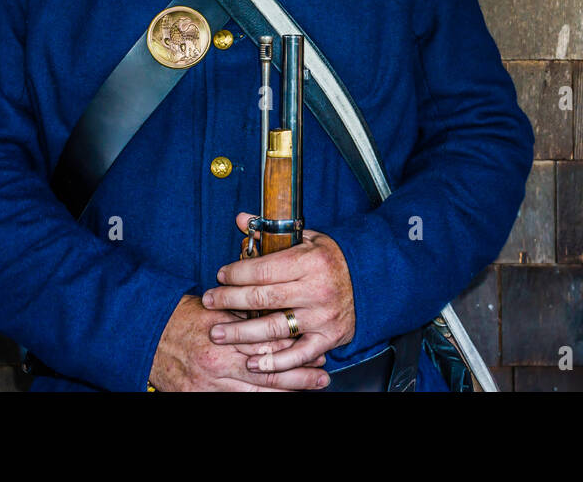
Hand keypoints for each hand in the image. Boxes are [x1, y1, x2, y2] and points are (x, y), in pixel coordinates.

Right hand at [148, 294, 328, 390]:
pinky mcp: (199, 397)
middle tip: (323, 377)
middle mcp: (219, 365)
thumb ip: (244, 314)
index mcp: (224, 337)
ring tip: (310, 389)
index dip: (296, 348)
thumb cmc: (181, 317)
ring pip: (257, 394)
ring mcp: (209, 386)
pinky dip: (261, 401)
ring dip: (287, 393)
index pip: (269, 345)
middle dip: (300, 377)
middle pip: (269, 375)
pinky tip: (278, 399)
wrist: (145, 337)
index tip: (317, 348)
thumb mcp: (214, 308)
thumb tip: (276, 315)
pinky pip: (237, 403)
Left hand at [202, 212, 356, 376]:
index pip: (263, 269)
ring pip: (273, 328)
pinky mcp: (328, 337)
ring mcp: (322, 316)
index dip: (236, 274)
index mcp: (309, 261)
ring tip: (218, 333)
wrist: (372, 280)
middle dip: (229, 301)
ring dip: (240, 333)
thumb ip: (271, 231)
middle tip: (209, 301)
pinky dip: (274, 362)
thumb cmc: (334, 259)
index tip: (221, 276)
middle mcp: (316, 289)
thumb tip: (241, 220)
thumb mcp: (306, 238)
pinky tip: (253, 362)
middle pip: (261, 298)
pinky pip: (298, 355)